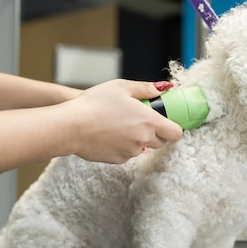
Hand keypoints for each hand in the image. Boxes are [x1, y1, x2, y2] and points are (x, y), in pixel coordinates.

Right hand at [65, 79, 182, 163]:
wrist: (71, 126)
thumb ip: (146, 89)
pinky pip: (128, 153)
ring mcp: (131, 152)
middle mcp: (143, 139)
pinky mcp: (118, 160)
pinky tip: (110, 134)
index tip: (167, 121)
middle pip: (161, 142)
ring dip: (138, 139)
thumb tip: (164, 88)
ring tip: (119, 124)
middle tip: (139, 119)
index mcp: (149, 121)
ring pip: (143, 147)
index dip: (173, 128)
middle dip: (155, 132)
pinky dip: (123, 145)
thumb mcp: (122, 87)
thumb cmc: (94, 104)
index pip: (176, 133)